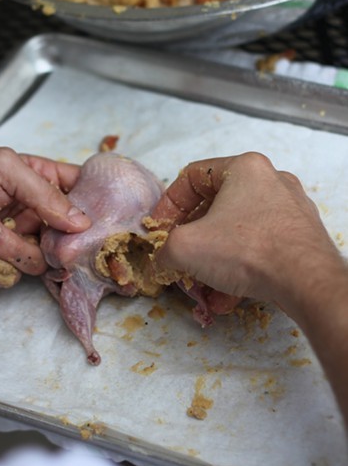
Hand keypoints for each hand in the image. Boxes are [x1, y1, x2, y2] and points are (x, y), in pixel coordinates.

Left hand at [0, 147, 87, 286]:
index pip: (78, 191)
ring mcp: (16, 241)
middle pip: (67, 234)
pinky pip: (12, 276)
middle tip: (38, 232)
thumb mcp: (3, 170)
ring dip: (8, 245)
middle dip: (52, 236)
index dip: (91, 205)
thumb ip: (46, 194)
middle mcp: (31, 212)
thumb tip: (83, 221)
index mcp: (36, 180)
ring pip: (39, 259)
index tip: (96, 216)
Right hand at [152, 151, 341, 312]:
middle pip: (215, 206)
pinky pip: (260, 249)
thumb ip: (164, 249)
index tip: (158, 230)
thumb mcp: (186, 247)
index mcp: (244, 167)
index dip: (168, 205)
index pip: (191, 177)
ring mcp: (290, 209)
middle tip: (179, 257)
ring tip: (202, 285)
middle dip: (193, 238)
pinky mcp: (301, 237)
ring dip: (214, 259)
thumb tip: (161, 259)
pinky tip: (226, 298)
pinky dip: (240, 270)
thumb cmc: (248, 250)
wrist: (308, 283)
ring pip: (237, 231)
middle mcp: (270, 181)